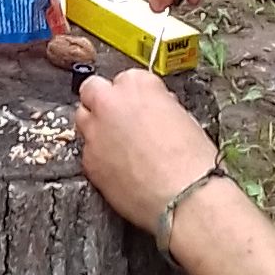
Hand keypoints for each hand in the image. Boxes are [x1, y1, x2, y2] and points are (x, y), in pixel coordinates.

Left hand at [76, 70, 223, 232]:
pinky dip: (98, 156)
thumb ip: (159, 106)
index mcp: (138, 84)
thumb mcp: (183, 118)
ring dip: (95, 126)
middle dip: (103, 101)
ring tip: (116, 145)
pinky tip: (117, 169)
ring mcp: (94, 131)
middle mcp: (110, 102)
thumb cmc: (192, 161)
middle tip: (119, 119)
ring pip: (82, 118)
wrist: (184, 196)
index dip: (134, 96)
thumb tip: (152, 112)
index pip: (127, 79)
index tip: (140, 107)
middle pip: (92, 89)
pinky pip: (86, 151)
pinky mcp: (88, 161)